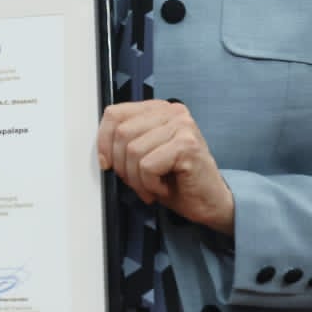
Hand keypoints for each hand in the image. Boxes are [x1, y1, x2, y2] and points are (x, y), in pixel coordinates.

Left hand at [98, 100, 234, 233]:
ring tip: (151, 187)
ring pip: (133, 150)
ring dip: (136, 179)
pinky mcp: (187, 145)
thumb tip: (101, 150)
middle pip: (122, 133)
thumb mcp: (145, 155)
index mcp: (158, 110)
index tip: (106, 163)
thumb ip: (126, 142)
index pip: (115, 113)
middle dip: (122, 165)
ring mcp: (182, 126)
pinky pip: (148, 165)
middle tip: (136, 181)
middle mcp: (172, 112)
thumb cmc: (177, 181)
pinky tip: (163, 188)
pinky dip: (149, 184)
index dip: (103, 141)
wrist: (210, 202)